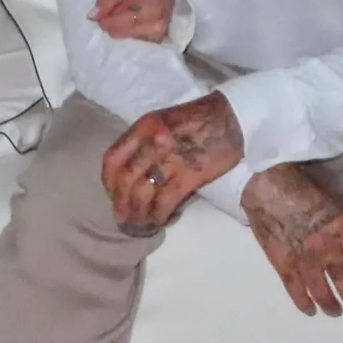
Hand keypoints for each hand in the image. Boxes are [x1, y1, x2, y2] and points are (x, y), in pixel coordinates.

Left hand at [89, 0, 175, 42]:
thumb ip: (106, 2)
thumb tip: (91, 17)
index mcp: (143, 16)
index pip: (112, 26)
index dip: (104, 17)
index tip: (107, 7)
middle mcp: (152, 31)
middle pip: (118, 33)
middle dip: (114, 21)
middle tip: (120, 7)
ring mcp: (156, 37)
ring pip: (126, 37)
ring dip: (123, 26)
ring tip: (130, 11)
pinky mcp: (158, 39)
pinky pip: (136, 39)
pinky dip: (132, 29)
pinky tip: (136, 19)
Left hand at [102, 92, 243, 229]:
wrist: (233, 118)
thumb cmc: (199, 118)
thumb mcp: (164, 121)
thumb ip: (145, 141)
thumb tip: (131, 171)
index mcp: (144, 126)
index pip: (113, 159)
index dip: (109, 182)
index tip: (113, 195)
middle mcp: (153, 141)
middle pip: (125, 180)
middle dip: (121, 204)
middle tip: (124, 218)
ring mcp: (171, 158)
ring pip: (142, 193)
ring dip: (138, 214)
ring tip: (141, 224)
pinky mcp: (190, 174)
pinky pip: (165, 201)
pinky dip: (158, 215)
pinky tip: (160, 220)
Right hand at [242, 164, 342, 325]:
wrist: (266, 183)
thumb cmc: (302, 184)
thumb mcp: (334, 201)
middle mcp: (328, 249)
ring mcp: (305, 259)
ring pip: (323, 291)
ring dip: (332, 305)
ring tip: (336, 312)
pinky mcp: (283, 263)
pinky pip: (296, 290)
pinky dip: (303, 302)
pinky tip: (310, 310)